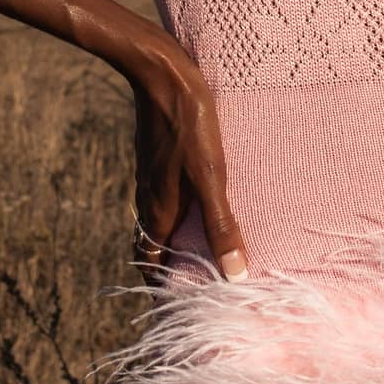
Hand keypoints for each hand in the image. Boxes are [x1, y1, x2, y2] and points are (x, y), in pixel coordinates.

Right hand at [129, 42, 250, 283]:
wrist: (161, 73)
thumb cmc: (189, 124)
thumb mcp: (211, 177)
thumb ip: (221, 226)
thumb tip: (234, 276)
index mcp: (158, 211)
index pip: (151, 265)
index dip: (160, 290)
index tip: (175, 310)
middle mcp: (149, 199)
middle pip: (151, 248)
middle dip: (166, 271)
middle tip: (190, 288)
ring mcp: (151, 178)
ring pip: (156, 222)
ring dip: (172, 242)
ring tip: (198, 255)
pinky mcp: (159, 159)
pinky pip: (163, 199)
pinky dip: (177, 215)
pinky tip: (200, 207)